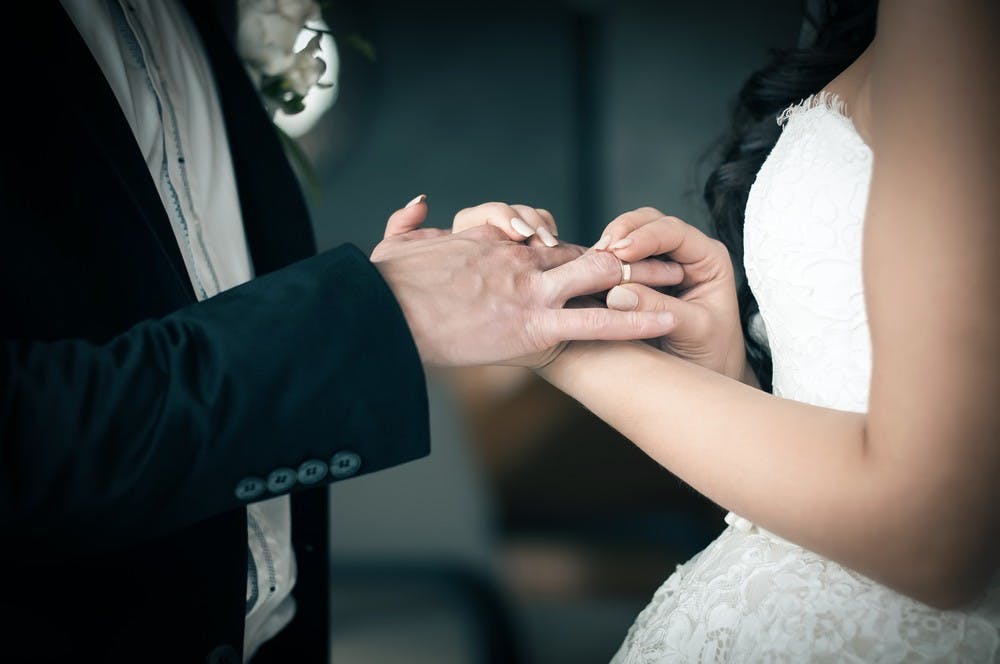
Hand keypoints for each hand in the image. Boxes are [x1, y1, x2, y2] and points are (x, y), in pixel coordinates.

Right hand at [370, 197, 679, 367]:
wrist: (382, 314)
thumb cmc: (386, 285)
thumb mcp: (395, 243)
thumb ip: (410, 220)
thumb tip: (420, 202)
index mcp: (495, 248)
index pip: (550, 244)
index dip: (582, 252)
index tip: (606, 258)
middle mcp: (521, 264)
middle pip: (586, 253)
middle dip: (627, 257)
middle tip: (660, 257)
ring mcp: (532, 293)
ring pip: (603, 279)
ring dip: (645, 279)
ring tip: (682, 280)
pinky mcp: (534, 327)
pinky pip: (598, 323)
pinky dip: (636, 320)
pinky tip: (668, 319)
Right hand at [597, 207, 750, 382]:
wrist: (706, 373)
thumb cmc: (711, 354)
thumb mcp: (695, 332)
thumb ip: (659, 309)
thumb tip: (617, 295)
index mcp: (707, 258)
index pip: (674, 232)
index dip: (646, 237)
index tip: (620, 251)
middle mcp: (683, 253)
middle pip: (648, 223)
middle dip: (622, 232)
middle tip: (601, 252)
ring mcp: (658, 263)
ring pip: (628, 237)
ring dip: (608, 247)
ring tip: (590, 264)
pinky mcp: (637, 279)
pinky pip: (616, 262)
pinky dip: (601, 265)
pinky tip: (587, 276)